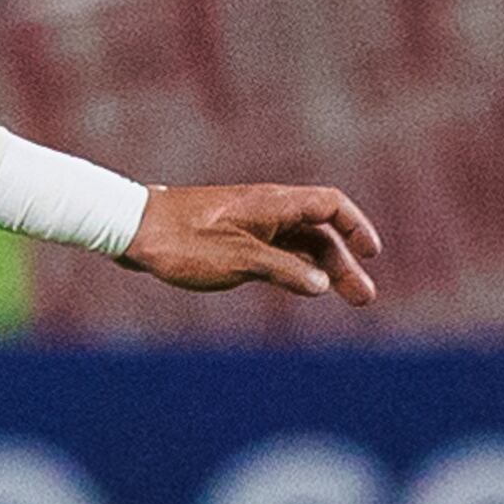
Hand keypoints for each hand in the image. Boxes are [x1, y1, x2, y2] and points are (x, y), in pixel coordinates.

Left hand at [124, 181, 383, 304]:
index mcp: (272, 204)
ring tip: (344, 299)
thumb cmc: (182, 242)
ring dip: (323, 270)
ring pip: (299, 245)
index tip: (371, 254)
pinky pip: (277, 252)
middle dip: (345, 263)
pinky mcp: (234, 239)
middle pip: (320, 232)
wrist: (133, 231)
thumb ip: (284, 271)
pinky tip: (305, 288)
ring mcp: (251, 224)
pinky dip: (296, 269)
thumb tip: (321, 285)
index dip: (356, 226)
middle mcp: (267, 210)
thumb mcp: (239, 261)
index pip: (329, 205)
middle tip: (365, 298)